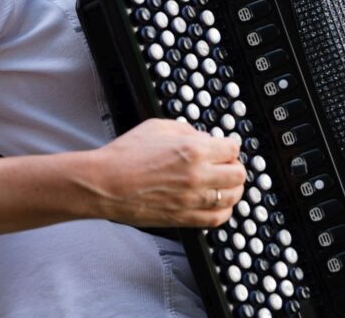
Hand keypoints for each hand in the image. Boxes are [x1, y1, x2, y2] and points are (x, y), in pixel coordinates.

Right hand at [90, 119, 246, 228]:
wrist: (105, 183)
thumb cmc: (125, 155)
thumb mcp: (158, 126)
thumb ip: (187, 130)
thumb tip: (203, 138)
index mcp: (194, 150)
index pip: (232, 148)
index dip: (230, 146)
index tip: (226, 147)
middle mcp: (198, 176)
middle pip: (239, 174)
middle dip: (234, 166)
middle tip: (226, 164)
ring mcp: (193, 200)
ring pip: (232, 197)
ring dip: (232, 189)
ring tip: (224, 184)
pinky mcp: (184, 218)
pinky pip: (217, 218)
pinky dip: (223, 210)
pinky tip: (218, 203)